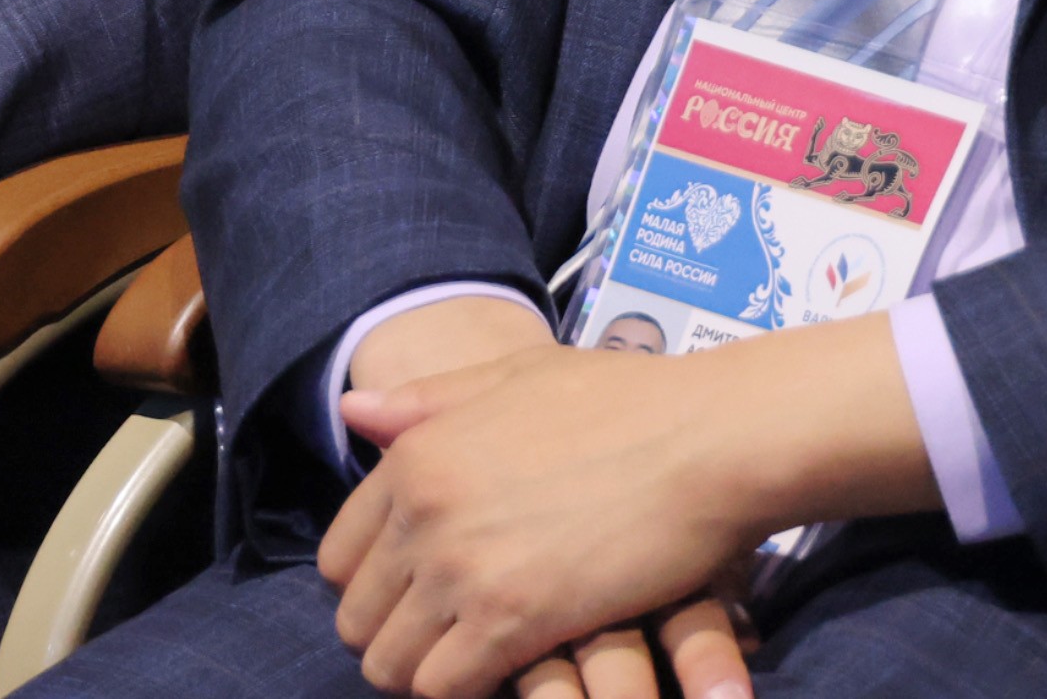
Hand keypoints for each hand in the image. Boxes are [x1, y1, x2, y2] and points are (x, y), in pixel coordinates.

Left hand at [347, 301, 742, 698]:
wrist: (706, 440)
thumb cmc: (622, 402)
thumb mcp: (513, 379)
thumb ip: (428, 402)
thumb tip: (353, 415)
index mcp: (414, 456)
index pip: (341, 556)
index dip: (372, 586)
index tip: (414, 596)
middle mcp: (423, 515)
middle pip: (359, 619)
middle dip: (395, 636)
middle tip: (445, 639)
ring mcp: (462, 572)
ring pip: (392, 666)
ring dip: (424, 671)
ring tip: (469, 663)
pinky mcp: (512, 623)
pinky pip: (445, 688)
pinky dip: (466, 691)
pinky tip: (505, 671)